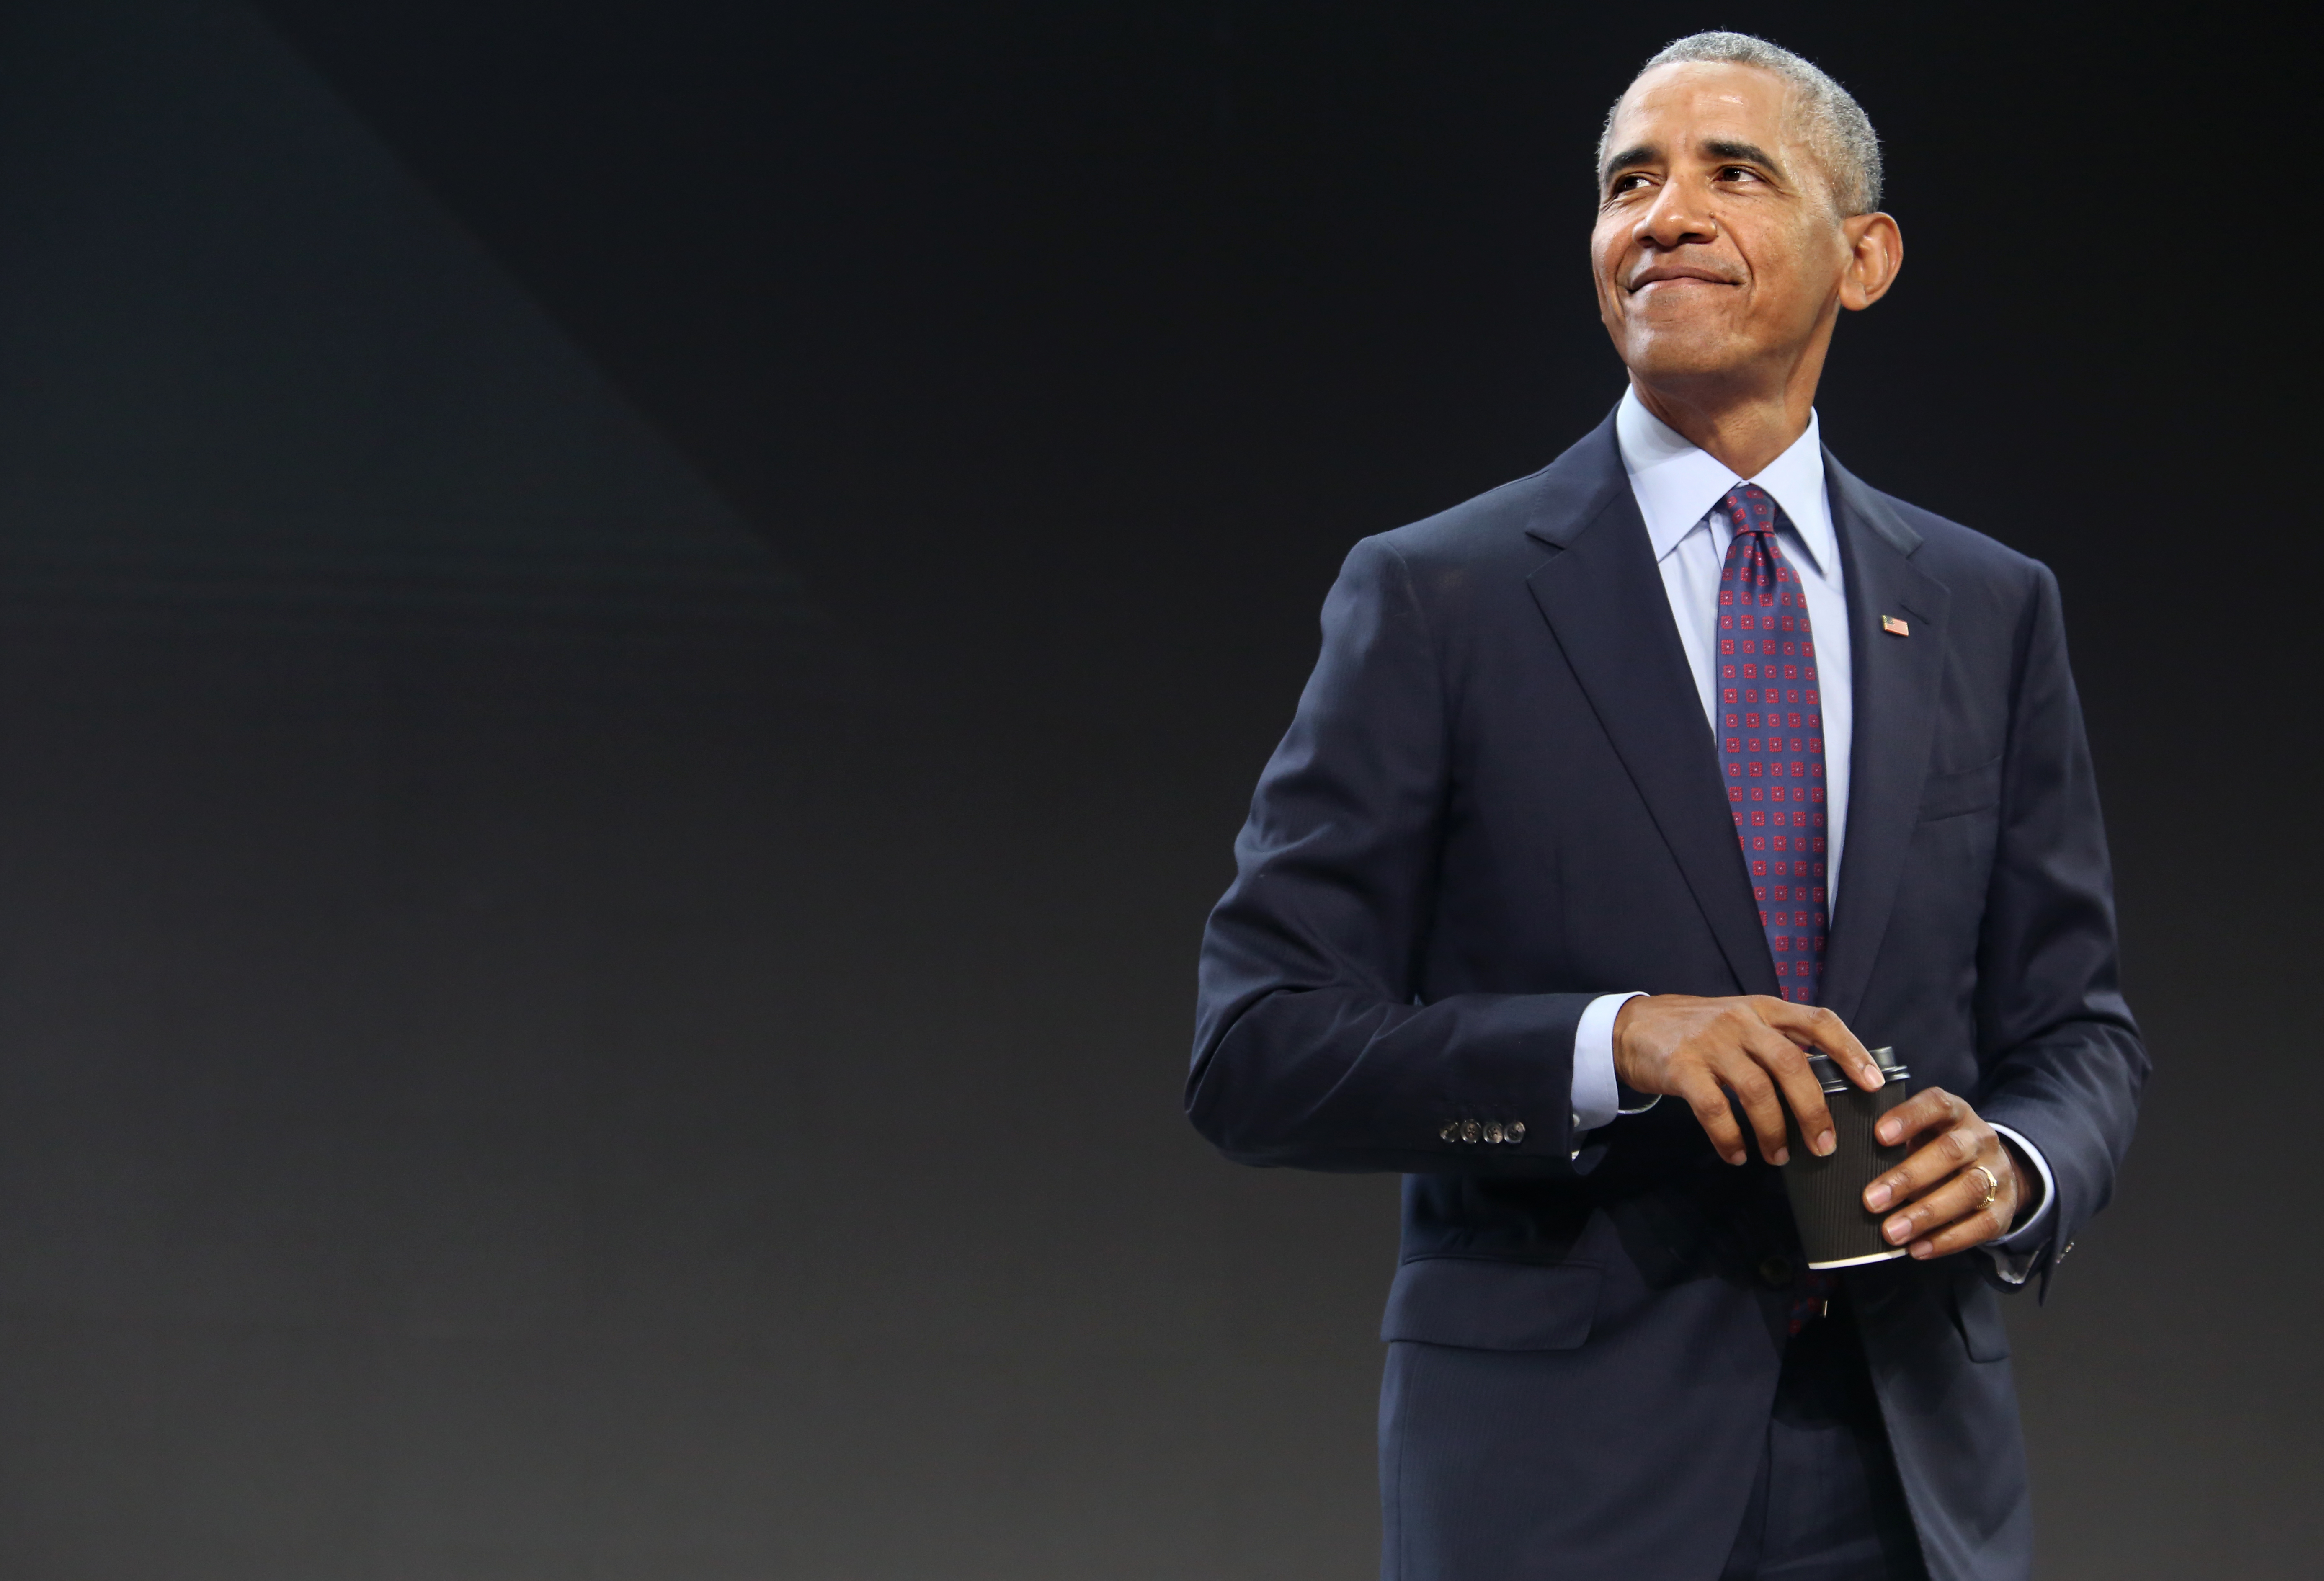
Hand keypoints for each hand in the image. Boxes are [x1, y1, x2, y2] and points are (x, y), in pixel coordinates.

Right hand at [1612, 995, 1886, 1167]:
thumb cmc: (1695, 1030)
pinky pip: (1715, 1111)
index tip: (1873, 1083)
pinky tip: (1737, 1155)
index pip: (1818, 1021)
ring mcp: (1711, 1043)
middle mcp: (1741, 1021)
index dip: (1850, 1050)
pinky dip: (1730, 1139)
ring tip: (1778, 1159)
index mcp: (1763, 1008)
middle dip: (1814, 1111)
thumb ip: (1776, 1042)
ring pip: (1757, 1092)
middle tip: (1824, 1147)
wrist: (1631, 1025)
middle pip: (1792, 1065)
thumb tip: (1824, 1085)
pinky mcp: (1682, 1067)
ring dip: (1774, 1133)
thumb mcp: (1740, 1020)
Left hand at [1862, 1088, 2021, 1257]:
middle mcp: (1980, 1138)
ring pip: (1968, 1189)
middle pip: (1950, 1151)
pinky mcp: (2004, 1208)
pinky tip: (1918, 1249)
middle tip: (1871, 1200)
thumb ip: (1894, 1144)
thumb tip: (1851, 1168)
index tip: (1878, 1135)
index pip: (1936, 1104)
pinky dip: (1948, 1239)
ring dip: (1926, 1214)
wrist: (1993, 1171)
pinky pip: (1981, 1225)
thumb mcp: (1922, 1135)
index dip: (1909, 1117)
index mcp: (1955, 1113)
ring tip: (1891, 1232)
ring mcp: (1997, 1172)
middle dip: (1908, 1177)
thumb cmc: (1938, 1150)